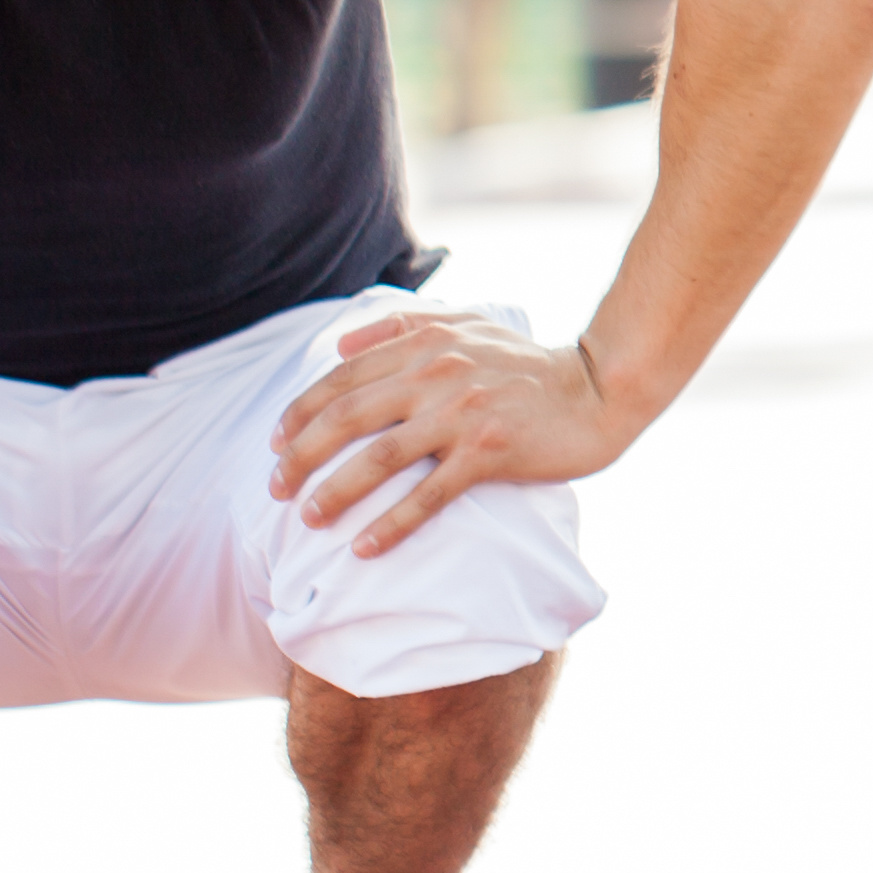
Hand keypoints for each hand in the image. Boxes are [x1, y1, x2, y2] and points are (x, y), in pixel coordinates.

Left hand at [272, 312, 620, 555]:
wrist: (597, 389)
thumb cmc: (528, 363)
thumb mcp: (465, 324)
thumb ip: (400, 327)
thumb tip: (339, 347)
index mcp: (424, 343)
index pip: (342, 378)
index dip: (300, 412)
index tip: (275, 444)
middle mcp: (435, 374)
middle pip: (347, 418)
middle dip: (301, 456)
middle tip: (276, 488)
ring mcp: (461, 414)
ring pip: (379, 458)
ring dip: (335, 491)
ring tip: (309, 517)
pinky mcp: (488, 452)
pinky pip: (428, 494)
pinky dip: (392, 523)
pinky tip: (365, 548)